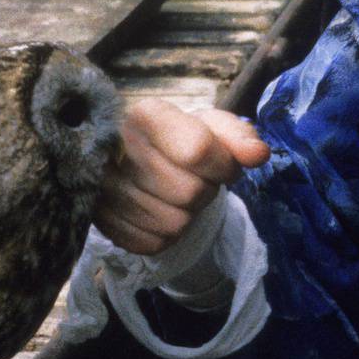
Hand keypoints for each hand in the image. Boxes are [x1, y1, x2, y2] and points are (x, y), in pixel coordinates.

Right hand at [94, 101, 268, 255]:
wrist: (143, 161)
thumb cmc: (184, 140)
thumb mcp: (214, 128)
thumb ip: (240, 136)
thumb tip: (257, 154)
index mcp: (146, 114)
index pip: (198, 150)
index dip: (223, 166)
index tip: (225, 165)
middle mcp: (116, 147)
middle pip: (189, 192)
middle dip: (205, 191)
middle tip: (196, 179)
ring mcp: (102, 188)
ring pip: (173, 223)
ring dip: (187, 215)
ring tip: (176, 195)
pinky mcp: (100, 222)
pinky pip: (153, 243)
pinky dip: (167, 235)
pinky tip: (160, 211)